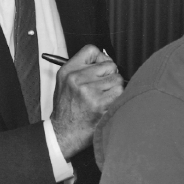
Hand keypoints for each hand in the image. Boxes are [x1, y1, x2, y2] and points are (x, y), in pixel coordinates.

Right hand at [51, 45, 123, 159]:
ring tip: (104, 98)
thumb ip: (81, 69)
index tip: (102, 67)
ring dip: (115, 89)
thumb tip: (105, 59)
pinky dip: (117, 99)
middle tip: (103, 88)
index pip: (91, 50)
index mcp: (68, 71)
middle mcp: (76, 78)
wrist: (64, 133)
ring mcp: (88, 91)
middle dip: (110, 76)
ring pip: (117, 79)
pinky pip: (120, 92)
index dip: (101, 58)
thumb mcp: (65, 83)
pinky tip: (107, 105)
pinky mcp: (99, 103)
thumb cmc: (67, 109)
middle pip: (109, 65)